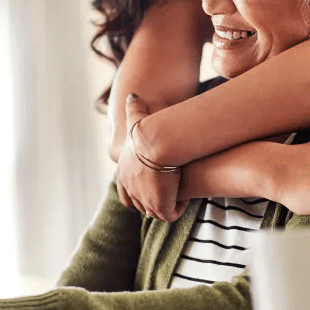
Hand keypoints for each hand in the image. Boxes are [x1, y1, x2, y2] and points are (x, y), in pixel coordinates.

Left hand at [116, 94, 188, 221]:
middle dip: (154, 200)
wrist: (157, 143)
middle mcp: (130, 190)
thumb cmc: (148, 131)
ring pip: (155, 211)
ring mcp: (144, 201)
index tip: (153, 186)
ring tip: (179, 194)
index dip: (138, 192)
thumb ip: (134, 109)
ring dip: (167, 204)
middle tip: (169, 191)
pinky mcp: (160, 207)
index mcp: (123, 175)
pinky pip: (170, 214)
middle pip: (140, 205)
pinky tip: (186, 196)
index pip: (126, 193)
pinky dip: (178, 207)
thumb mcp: (137, 119)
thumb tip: (133, 95)